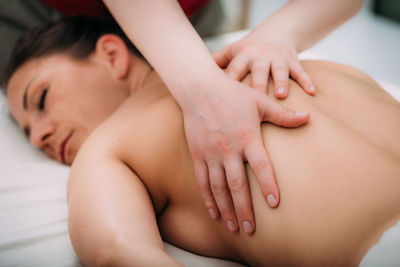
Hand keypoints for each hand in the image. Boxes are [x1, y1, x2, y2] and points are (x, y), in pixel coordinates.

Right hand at [181, 73, 308, 233]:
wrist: (199, 89)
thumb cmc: (232, 93)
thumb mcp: (260, 101)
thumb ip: (283, 115)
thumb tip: (308, 117)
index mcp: (247, 137)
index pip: (261, 166)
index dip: (268, 185)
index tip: (275, 203)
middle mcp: (228, 148)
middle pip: (237, 184)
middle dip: (244, 209)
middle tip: (250, 228)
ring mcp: (211, 153)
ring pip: (218, 187)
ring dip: (226, 209)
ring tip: (234, 227)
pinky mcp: (198, 154)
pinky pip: (202, 181)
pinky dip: (208, 198)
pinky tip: (214, 213)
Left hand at [213, 37, 315, 97]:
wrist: (276, 32)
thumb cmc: (248, 49)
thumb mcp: (232, 52)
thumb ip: (216, 63)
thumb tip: (190, 76)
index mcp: (243, 56)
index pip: (234, 70)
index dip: (227, 82)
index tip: (220, 98)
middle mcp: (260, 56)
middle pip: (257, 72)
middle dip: (255, 85)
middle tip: (252, 101)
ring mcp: (277, 58)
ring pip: (279, 71)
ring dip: (280, 82)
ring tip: (281, 95)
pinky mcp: (293, 59)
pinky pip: (301, 71)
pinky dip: (307, 82)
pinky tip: (312, 93)